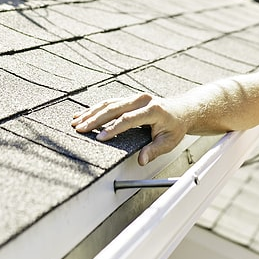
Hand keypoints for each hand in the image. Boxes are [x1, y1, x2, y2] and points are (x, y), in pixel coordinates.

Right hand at [71, 93, 187, 165]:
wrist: (182, 111)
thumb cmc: (175, 127)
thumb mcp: (169, 141)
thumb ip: (154, 150)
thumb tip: (142, 160)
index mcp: (153, 110)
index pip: (129, 119)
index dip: (113, 129)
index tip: (100, 138)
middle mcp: (143, 100)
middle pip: (114, 109)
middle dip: (95, 119)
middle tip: (80, 129)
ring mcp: (136, 97)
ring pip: (110, 104)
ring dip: (91, 112)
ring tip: (76, 122)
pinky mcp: (130, 98)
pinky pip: (111, 103)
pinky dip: (96, 109)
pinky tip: (83, 114)